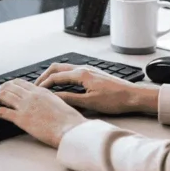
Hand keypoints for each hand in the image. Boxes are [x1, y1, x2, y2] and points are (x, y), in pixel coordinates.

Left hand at [0, 79, 86, 147]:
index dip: (8, 85)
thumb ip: (50, 101)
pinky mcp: (21, 118)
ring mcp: (25, 105)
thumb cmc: (70, 121)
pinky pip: (0, 111)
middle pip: (8, 86)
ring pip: (2, 95)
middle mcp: (31, 95)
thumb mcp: (60, 105)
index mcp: (41, 91)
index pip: (20, 83)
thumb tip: (46, 105)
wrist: (71, 129)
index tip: (3, 89)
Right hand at [36, 63, 158, 114]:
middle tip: (36, 86)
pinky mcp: (93, 74)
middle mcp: (83, 68)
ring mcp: (88, 70)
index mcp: (81, 74)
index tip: (35, 92)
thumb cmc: (115, 100)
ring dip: (53, 75)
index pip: (56, 77)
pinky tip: (62, 85)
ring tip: (46, 86)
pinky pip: (72, 71)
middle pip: (57, 68)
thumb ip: (70, 98)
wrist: (133, 96)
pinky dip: (62, 76)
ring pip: (65, 69)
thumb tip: (54, 97)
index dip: (43, 84)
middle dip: (45, 76)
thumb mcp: (90, 102)